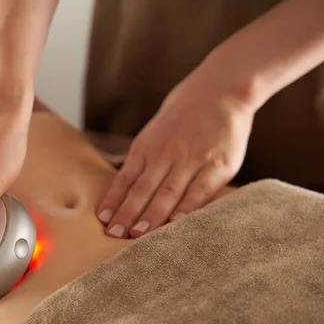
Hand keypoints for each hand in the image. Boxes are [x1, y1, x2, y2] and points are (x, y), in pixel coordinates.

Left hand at [96, 68, 253, 238]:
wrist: (221, 88)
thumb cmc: (185, 113)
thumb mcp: (156, 131)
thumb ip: (144, 157)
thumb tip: (127, 186)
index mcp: (146, 147)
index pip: (125, 179)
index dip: (114, 201)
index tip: (102, 221)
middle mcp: (165, 154)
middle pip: (142, 190)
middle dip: (127, 214)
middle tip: (114, 235)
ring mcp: (191, 159)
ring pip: (167, 192)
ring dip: (152, 216)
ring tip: (138, 235)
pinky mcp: (218, 165)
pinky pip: (201, 190)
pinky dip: (188, 206)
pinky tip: (177, 221)